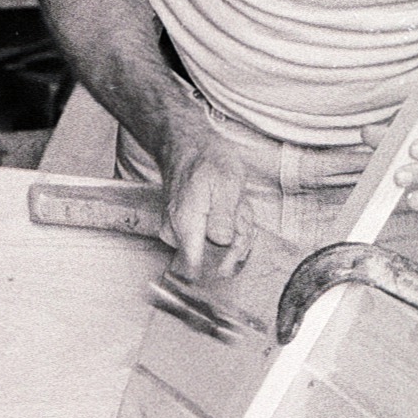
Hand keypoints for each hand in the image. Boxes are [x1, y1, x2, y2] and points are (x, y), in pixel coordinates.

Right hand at [157, 131, 253, 277]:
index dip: (221, 268)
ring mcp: (178, 234)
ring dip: (235, 230)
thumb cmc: (208, 162)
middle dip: (236, 240)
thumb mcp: (227, 184)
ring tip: (235, 205)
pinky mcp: (183, 232)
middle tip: (240, 214)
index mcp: (186, 225)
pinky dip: (227, 227)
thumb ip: (224, 217)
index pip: (194, 270)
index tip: (235, 252)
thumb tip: (222, 243)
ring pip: (216, 248)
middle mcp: (177, 234)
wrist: (188, 147)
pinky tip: (229, 209)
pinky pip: (211, 239)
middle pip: (214, 260)